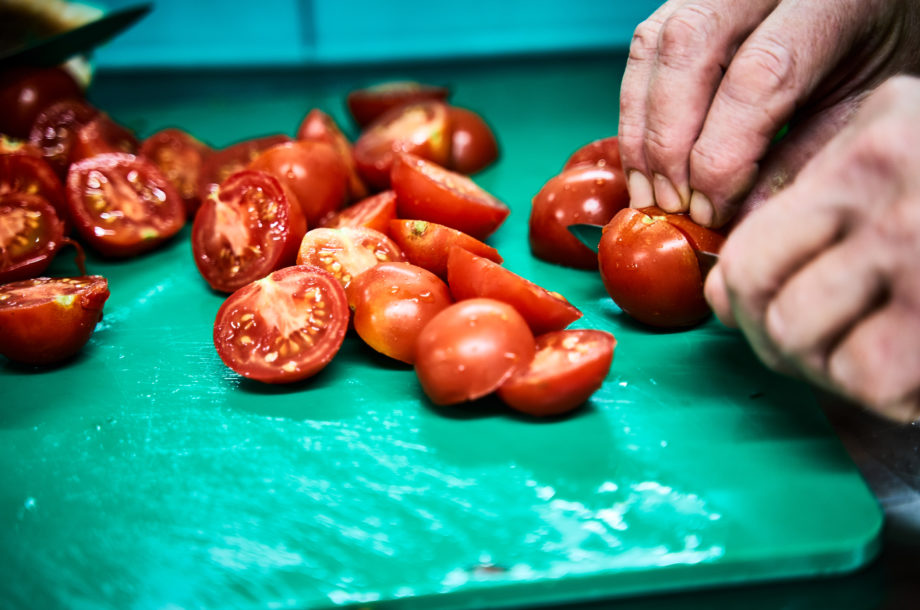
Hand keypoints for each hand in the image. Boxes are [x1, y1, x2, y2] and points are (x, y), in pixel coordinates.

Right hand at [618, 0, 919, 226]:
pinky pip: (643, 51)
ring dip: (642, 131)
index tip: (710, 211)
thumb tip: (738, 220)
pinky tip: (645, 159)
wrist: (863, 7)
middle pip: (689, 49)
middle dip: (668, 141)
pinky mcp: (685, 3)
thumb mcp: (857, 108)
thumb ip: (802, 160)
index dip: (721, 155)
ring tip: (649, 192)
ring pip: (653, 47)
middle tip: (672, 204)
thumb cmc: (869, 55)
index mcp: (829, 3)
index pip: (757, 77)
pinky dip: (635, 112)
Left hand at [705, 76, 919, 421]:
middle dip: (786, 344)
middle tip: (827, 342)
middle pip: (770, 310)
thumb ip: (810, 207)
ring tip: (880, 345)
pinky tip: (915, 361)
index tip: (765, 313)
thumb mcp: (900, 155)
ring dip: (835, 365)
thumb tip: (727, 290)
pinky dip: (886, 388)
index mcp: (872, 156)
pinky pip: (869, 378)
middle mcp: (894, 204)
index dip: (743, 303)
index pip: (746, 254)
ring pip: (806, 346)